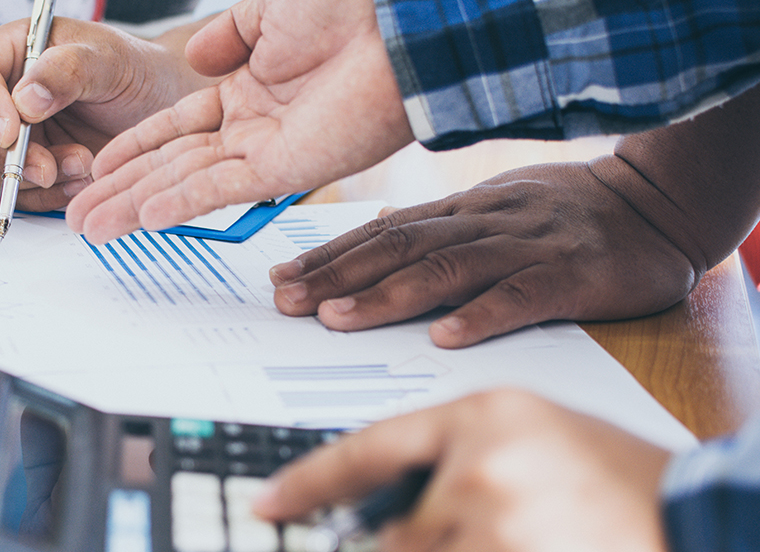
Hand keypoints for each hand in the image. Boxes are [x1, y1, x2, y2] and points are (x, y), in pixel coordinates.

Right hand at [0, 17, 213, 211]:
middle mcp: (3, 92)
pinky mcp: (29, 167)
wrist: (162, 108)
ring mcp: (14, 134)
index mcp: (13, 51)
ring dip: (29, 179)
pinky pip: (16, 191)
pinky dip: (45, 196)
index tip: (12, 133)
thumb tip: (24, 99)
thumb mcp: (109, 60)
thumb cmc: (135, 71)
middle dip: (5, 156)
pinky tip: (80, 183)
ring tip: (82, 165)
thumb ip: (67, 71)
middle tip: (47, 168)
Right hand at [66, 0, 413, 242]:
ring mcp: (264, 150)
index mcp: (247, 89)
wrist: (401, 27)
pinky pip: (218, 187)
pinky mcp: (282, 168)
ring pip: (183, 182)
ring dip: (134, 204)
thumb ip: (227, 33)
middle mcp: (250, 127)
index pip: (175, 127)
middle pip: (169, 164)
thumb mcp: (271, 4)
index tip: (99, 167)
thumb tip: (196, 55)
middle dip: (119, 188)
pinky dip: (178, 201)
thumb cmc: (353, 6)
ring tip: (90, 226)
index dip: (134, 147)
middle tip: (79, 215)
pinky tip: (143, 216)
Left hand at [253, 390, 670, 551]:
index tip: (266, 503)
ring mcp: (496, 525)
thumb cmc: (608, 472)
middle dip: (408, 547)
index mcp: (479, 416)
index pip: (367, 451)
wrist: (688, 513)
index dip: (309, 482)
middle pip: (390, 532)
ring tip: (512, 535)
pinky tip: (523, 543)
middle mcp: (478, 467)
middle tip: (465, 533)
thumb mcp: (527, 430)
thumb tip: (385, 487)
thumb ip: (452, 450)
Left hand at [268, 162, 695, 347]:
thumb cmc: (569, 210)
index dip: (329, 255)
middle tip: (286, 302)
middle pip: (398, 248)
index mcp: (463, 210)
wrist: (657, 203)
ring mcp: (527, 247)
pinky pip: (522, 296)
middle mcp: (484, 223)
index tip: (281, 278)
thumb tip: (374, 232)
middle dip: (336, 276)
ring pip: (447, 269)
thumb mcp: (495, 206)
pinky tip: (446, 336)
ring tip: (338, 318)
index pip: (382, 232)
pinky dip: (482, 315)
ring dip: (387, 295)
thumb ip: (439, 226)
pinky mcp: (572, 275)